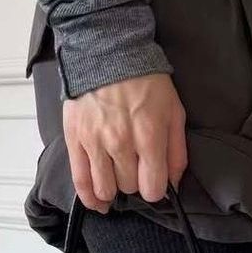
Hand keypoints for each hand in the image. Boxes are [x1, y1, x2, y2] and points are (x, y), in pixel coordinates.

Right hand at [63, 73, 187, 212]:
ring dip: (113, 190)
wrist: (107, 50)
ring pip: (105, 188)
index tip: (153, 182)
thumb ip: (176, 152)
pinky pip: (80, 180)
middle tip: (133, 167)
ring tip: (116, 180)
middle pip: (129, 188)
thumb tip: (173, 185)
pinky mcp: (75, 139)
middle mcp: (121, 143)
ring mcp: (95, 142)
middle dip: (134, 182)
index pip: (152, 188)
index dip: (155, 189)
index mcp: (149, 137)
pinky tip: (97, 202)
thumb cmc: (145, 81)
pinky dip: (89, 197)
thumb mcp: (173, 112)